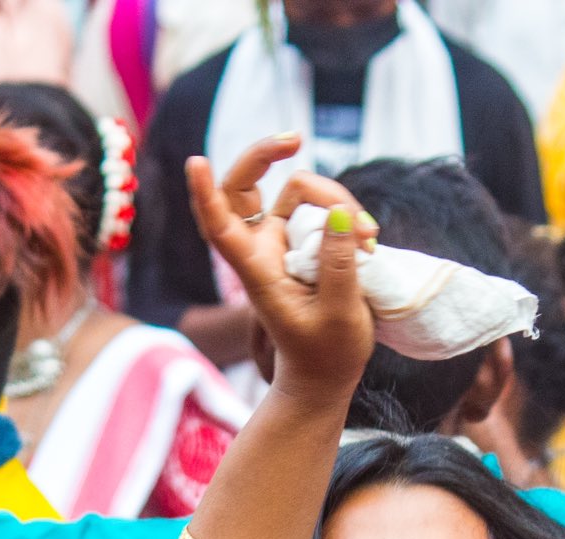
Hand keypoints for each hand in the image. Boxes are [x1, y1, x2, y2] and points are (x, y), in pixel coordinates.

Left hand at [186, 135, 375, 402]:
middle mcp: (261, 250)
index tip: (195, 162)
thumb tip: (337, 214)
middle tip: (296, 139)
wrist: (326, 374)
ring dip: (337, 201)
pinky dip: (346, 215)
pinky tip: (368, 241)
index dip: (205, 195)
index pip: (219, 229)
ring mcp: (280, 242)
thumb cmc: (326, 354)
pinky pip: (321, 207)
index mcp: (256, 272)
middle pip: (244, 186)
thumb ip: (337, 264)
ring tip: (369, 240)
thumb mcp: (340, 314)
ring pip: (298, 191)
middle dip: (264, 157)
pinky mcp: (304, 241)